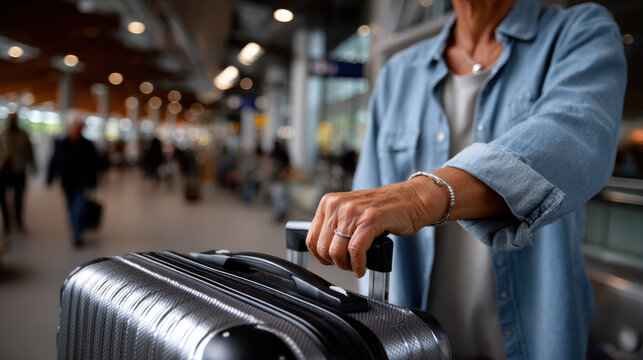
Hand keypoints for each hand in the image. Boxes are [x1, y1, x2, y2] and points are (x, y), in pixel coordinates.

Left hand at [305, 177, 447, 276]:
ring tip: (356, 265)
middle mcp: (338, 204)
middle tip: (347, 264)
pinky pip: (356, 251)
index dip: (320, 256)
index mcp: (329, 202)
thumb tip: (322, 250)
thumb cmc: (383, 209)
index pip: (311, 238)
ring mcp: (354, 211)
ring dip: (347, 266)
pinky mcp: (370, 219)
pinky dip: (358, 265)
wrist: (410, 200)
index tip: (331, 261)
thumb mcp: (350, 212)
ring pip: (337, 252)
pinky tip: (362, 268)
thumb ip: (335, 225)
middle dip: (335, 263)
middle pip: (323, 248)